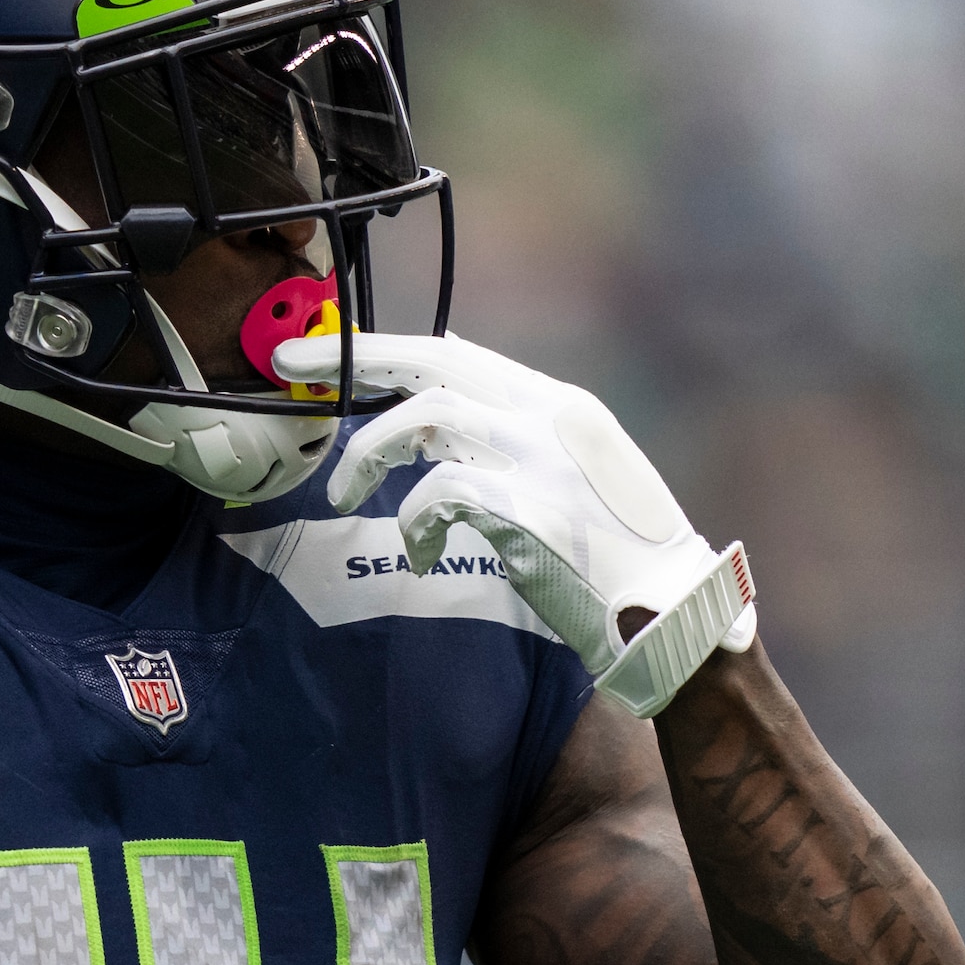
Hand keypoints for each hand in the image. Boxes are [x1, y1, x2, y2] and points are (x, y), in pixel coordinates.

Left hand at [286, 328, 757, 715]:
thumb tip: (441, 414)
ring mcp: (542, 461)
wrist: (676, 616)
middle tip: (288, 369)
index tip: (332, 354)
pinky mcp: (530, 512)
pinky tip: (425, 553)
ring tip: (346, 488)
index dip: (388, 348)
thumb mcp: (578, 478)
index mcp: (562, 406)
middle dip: (352, 358)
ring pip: (425, 417)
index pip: (458, 351)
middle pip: (433, 359)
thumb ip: (517, 443)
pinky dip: (414, 523)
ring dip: (370, 452)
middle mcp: (552, 418)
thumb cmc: (619, 561)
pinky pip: (438, 495)